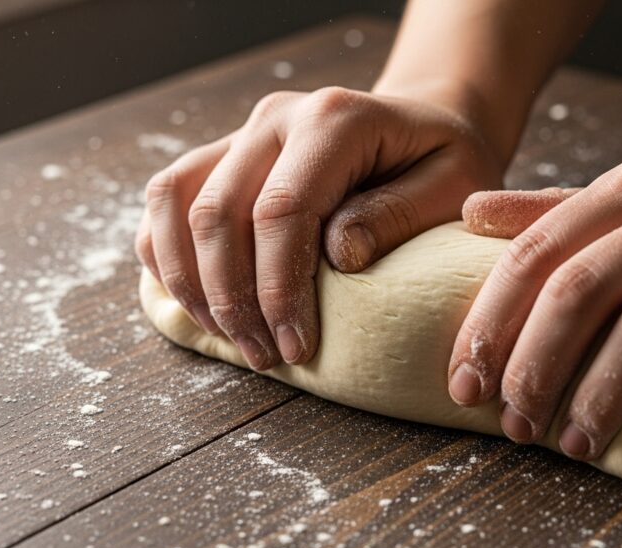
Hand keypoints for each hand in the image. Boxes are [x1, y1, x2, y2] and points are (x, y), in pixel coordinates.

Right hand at [135, 86, 503, 369]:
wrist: (420, 123)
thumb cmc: (443, 162)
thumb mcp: (453, 185)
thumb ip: (399, 214)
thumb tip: (338, 256)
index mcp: (334, 119)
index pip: (282, 209)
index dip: (278, 288)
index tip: (296, 347)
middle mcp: (277, 117)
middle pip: (217, 211)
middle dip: (233, 298)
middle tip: (266, 356)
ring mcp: (243, 132)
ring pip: (174, 201)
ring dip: (190, 281)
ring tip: (231, 339)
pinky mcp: (224, 153)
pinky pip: (168, 198)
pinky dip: (167, 253)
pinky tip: (197, 301)